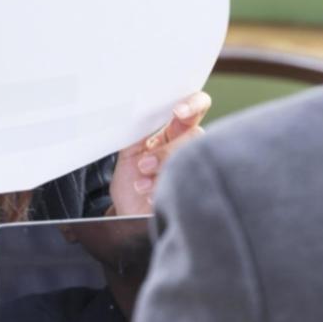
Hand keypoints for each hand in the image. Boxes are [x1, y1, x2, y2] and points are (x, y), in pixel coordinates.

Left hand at [109, 91, 210, 213]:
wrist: (127, 217)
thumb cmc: (130, 186)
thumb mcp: (127, 154)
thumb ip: (136, 132)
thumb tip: (139, 112)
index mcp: (172, 133)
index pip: (194, 110)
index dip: (192, 104)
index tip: (178, 112)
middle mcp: (186, 148)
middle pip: (194, 136)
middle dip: (166, 152)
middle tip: (143, 166)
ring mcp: (192, 168)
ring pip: (191, 159)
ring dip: (162, 172)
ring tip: (142, 185)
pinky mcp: (195, 189)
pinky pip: (191, 183)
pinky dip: (163, 190)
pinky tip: (150, 197)